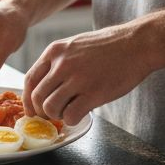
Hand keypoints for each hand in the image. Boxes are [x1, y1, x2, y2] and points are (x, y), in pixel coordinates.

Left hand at [23, 24, 154, 125]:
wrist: (137, 44)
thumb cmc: (109, 46)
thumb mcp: (75, 45)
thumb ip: (59, 62)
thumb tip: (46, 85)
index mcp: (55, 51)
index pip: (29, 80)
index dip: (28, 100)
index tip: (32, 110)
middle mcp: (62, 64)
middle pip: (37, 97)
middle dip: (43, 112)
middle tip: (54, 114)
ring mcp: (77, 78)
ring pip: (51, 108)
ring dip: (58, 116)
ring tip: (69, 111)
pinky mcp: (93, 93)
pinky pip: (71, 115)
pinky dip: (72, 120)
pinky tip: (80, 113)